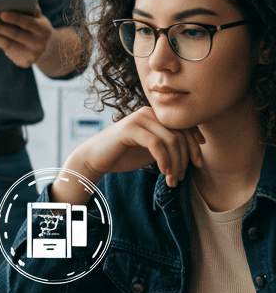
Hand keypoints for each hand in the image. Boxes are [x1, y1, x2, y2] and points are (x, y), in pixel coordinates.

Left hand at [0, 6, 53, 67]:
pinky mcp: (24, 62)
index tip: (1, 13)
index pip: (29, 23)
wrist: (47, 48)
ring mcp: (32, 55)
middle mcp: (40, 44)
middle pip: (16, 35)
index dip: (16, 18)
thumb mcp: (38, 18)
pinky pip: (7, 51)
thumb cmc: (37, 26)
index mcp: (44, 30)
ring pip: (8, 44)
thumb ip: (30, 9)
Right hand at [57, 105, 204, 202]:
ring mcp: (139, 118)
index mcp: (155, 115)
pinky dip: (164, 160)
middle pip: (180, 134)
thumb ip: (169, 145)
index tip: (198, 163)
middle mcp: (148, 112)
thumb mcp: (152, 149)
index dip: (195, 145)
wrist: (94, 158)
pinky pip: (157, 144)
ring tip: (172, 179)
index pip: (185, 127)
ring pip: (171, 140)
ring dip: (175, 163)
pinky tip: (163, 172)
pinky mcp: (130, 128)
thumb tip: (195, 149)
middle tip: (180, 178)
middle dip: (185, 159)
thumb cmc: (123, 155)